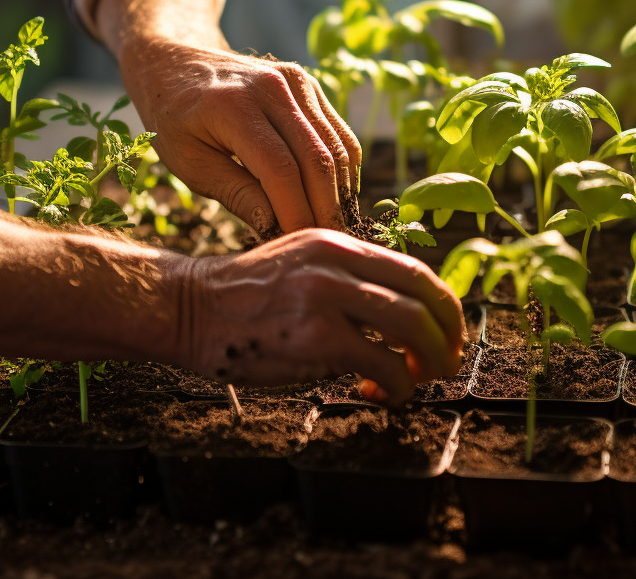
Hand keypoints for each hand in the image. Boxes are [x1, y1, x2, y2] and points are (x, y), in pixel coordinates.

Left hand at [123, 40, 360, 234]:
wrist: (176, 63)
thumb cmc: (175, 120)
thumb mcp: (189, 164)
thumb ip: (235, 194)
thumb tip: (275, 230)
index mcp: (233, 106)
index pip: (281, 170)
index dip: (295, 214)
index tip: (295, 246)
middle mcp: (272, 87)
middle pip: (318, 159)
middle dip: (324, 210)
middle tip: (320, 245)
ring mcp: (296, 82)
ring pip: (337, 148)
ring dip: (340, 194)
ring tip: (330, 228)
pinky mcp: (309, 86)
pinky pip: (339, 134)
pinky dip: (342, 171)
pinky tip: (332, 199)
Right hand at [180, 229, 465, 403]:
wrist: (188, 309)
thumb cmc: (241, 299)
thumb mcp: (298, 264)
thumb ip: (344, 278)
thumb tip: (397, 317)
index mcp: (337, 242)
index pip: (413, 270)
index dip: (442, 306)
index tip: (445, 335)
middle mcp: (337, 261)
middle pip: (424, 294)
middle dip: (448, 334)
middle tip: (445, 363)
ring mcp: (327, 295)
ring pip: (413, 326)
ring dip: (429, 360)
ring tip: (418, 381)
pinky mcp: (317, 335)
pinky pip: (384, 364)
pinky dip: (397, 386)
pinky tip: (378, 393)